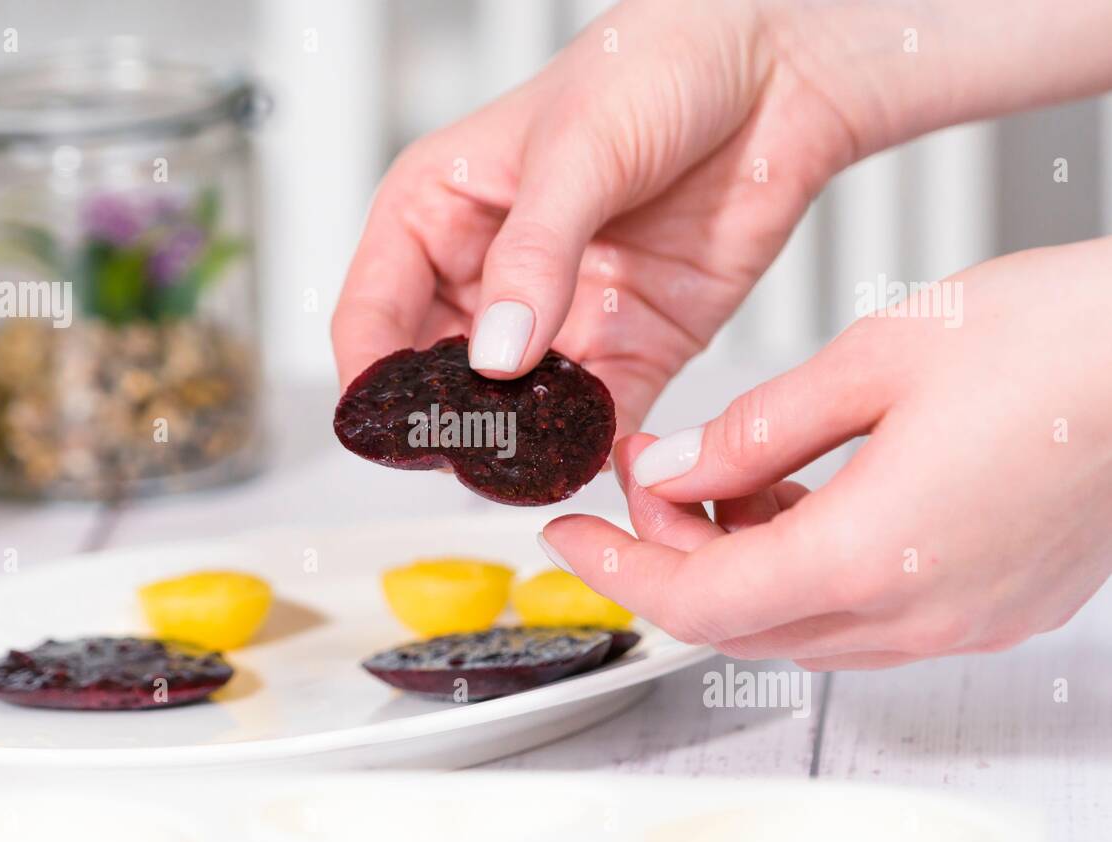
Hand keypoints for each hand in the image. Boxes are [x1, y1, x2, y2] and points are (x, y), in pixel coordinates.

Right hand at [332, 0, 858, 432]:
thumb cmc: (656, 65)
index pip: (372, 314)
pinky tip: (587, 459)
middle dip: (446, 423)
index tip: (391, 427)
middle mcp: (489, 276)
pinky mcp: (628, 347)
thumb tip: (496, 353)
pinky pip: (595, 417)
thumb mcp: (577, 151)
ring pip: (512, 411)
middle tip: (464, 454)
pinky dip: (589, 446)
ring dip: (516, 445)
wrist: (777, 67)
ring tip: (525, 469)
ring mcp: (557, 319)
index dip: (373, 378)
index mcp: (439, 213)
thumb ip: (534, 255)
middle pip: (436, 378)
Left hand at [540, 240, 1111, 668]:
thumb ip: (756, 430)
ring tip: (729, 473)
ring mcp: (962, 618)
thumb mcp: (878, 358)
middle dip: (673, 555)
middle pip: (743, 620)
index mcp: (875, 554)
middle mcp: (919, 611)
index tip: (571, 537)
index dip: (618, 570)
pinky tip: (805, 495)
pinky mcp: (994, 606)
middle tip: (649, 481)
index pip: (698, 600)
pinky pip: (864, 612)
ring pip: (801, 622)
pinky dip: (807, 566)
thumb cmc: (1066, 340)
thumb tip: (672, 472)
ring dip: (741, 560)